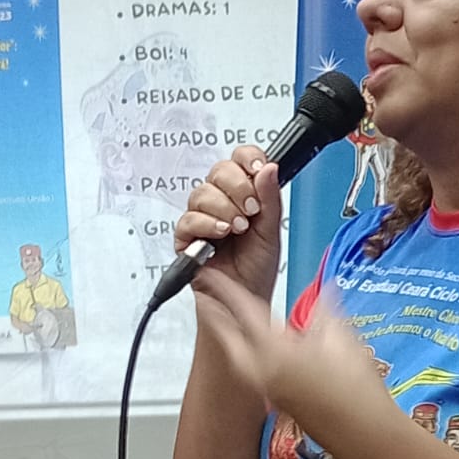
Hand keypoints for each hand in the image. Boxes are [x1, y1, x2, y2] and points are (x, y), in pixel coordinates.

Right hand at [173, 146, 281, 302]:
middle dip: (237, 187)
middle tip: (250, 210)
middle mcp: (222, 202)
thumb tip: (270, 168)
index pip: (240, 159)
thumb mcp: (271, 231)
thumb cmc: (257, 270)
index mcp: (245, 195)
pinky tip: (220, 234)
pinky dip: (206, 224)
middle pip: (219, 170)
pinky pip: (188, 219)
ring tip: (237, 229)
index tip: (258, 168)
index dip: (247, 158)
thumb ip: (269, 199)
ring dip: (224, 208)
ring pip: (202, 192)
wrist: (244, 300)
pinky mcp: (186, 237)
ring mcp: (202, 218)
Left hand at [198, 267, 393, 448]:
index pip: (243, 309)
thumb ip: (326, 309)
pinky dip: (241, 350)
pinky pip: (248, 368)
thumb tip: (325, 290)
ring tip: (220, 316)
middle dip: (214, 312)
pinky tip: (252, 345)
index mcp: (275, 348)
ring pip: (235, 353)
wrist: (362, 434)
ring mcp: (266, 387)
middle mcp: (262, 369)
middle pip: (226, 335)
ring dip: (225, 332)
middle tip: (202, 292)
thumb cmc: (355, 387)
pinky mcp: (276, 399)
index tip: (212, 272)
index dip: (225, 288)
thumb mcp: (343, 336)